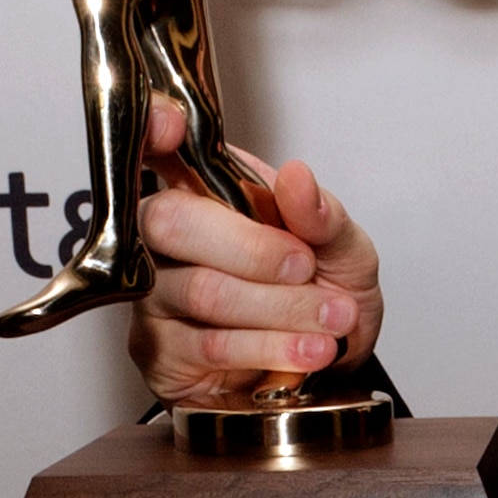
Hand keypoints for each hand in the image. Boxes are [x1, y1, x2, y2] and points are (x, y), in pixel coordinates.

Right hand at [126, 97, 382, 402]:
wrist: (333, 370)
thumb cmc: (329, 295)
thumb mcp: (347, 250)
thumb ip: (323, 215)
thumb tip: (296, 178)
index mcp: (208, 194)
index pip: (157, 150)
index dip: (150, 132)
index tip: (169, 126)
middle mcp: (169, 240)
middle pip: (172, 222)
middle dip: (253, 250)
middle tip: (306, 268)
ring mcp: (156, 296)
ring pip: (202, 290)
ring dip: (281, 308)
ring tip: (331, 320)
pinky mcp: (162, 354)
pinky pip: (209, 345)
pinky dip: (270, 348)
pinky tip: (307, 352)